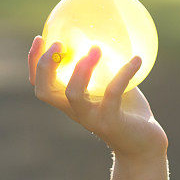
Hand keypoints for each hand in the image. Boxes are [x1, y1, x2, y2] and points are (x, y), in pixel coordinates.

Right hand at [28, 35, 167, 159]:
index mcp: (70, 102)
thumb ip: (108, 67)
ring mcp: (92, 119)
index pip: (41, 84)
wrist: (146, 145)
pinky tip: (137, 60)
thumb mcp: (117, 86)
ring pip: (73, 94)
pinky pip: (113, 93)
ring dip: (81, 70)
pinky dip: (123, 73)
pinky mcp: (112, 122)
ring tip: (96, 49)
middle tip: (59, 44)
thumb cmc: (130, 113)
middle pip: (45, 91)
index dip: (34, 63)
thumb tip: (109, 35)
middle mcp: (75, 112)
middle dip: (45, 66)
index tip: (39, 37)